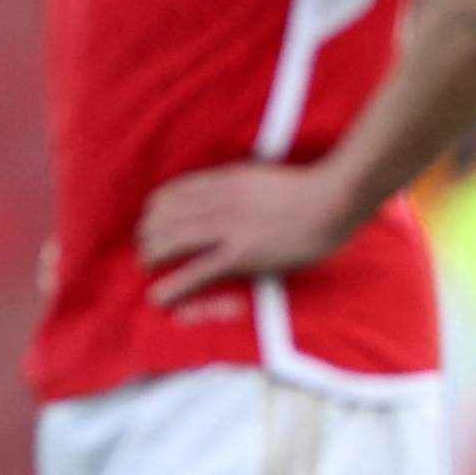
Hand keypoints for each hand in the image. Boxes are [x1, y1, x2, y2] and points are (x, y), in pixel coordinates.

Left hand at [137, 158, 357, 305]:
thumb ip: (238, 185)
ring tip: (144, 267)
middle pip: (166, 216)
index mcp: (225, 180)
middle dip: (148, 234)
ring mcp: (229, 228)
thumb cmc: (307, 190)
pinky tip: (158, 297)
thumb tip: (224, 193)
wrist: (332, 199)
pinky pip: (198, 271)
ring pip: (174, 241)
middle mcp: (219, 201)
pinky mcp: (241, 254)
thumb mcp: (262, 178)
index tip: (148, 219)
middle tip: (143, 248)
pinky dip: (174, 286)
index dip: (154, 208)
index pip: (174, 191)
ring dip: (152, 256)